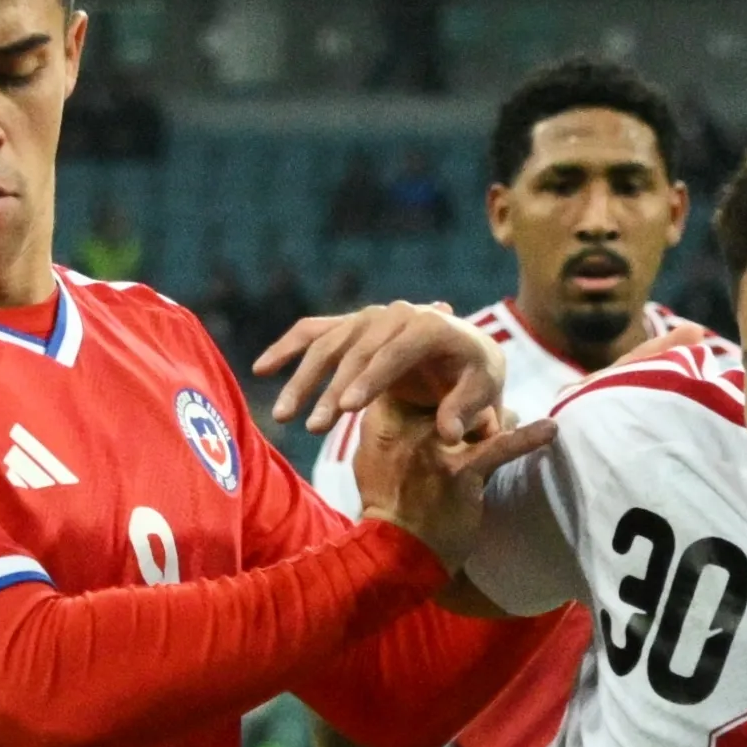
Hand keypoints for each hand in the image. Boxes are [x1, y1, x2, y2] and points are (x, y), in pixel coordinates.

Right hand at [256, 302, 506, 438]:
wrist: (466, 353)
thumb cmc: (476, 376)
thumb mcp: (485, 391)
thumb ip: (467, 410)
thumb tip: (449, 432)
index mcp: (431, 324)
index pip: (396, 350)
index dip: (371, 378)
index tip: (346, 409)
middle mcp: (397, 313)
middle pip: (355, 348)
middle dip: (330, 387)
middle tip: (314, 427)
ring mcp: (369, 317)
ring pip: (327, 343)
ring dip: (302, 379)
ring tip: (283, 417)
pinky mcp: (350, 326)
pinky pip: (312, 333)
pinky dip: (286, 348)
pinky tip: (261, 369)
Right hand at [347, 382, 553, 566]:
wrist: (395, 556)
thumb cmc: (387, 509)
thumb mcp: (368, 461)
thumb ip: (385, 429)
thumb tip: (405, 404)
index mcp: (381, 422)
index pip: (415, 380)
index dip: (437, 385)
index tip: (448, 395)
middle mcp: (406, 428)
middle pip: (453, 395)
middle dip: (469, 405)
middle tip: (477, 422)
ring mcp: (435, 446)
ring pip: (480, 415)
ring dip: (493, 424)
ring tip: (505, 428)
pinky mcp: (462, 469)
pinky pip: (501, 446)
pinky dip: (528, 437)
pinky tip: (550, 429)